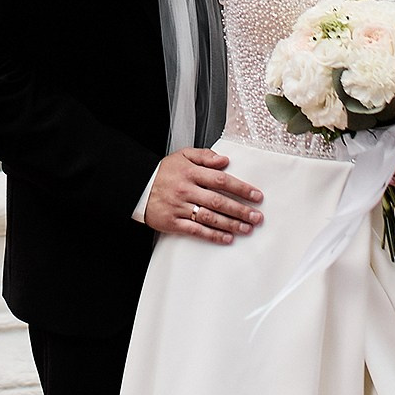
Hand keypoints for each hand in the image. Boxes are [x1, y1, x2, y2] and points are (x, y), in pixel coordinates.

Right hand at [146, 147, 262, 243]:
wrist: (137, 187)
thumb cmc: (163, 172)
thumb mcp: (182, 156)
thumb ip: (204, 156)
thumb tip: (224, 160)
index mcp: (190, 172)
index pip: (221, 180)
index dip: (241, 188)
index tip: (256, 196)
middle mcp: (186, 190)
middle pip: (218, 201)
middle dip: (241, 210)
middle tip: (257, 217)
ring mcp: (179, 207)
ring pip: (210, 217)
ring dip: (231, 224)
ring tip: (247, 229)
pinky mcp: (173, 222)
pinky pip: (196, 231)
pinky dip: (212, 235)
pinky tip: (226, 238)